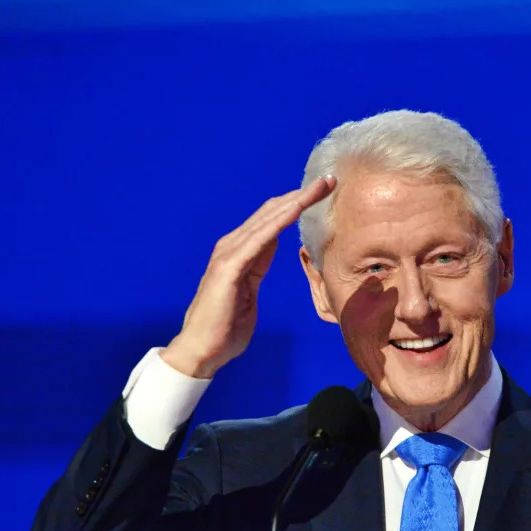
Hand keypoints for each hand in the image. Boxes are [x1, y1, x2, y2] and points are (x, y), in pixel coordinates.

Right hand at [161, 176, 335, 378]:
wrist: (201, 350)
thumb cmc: (225, 327)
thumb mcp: (249, 290)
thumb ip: (257, 267)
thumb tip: (272, 245)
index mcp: (240, 252)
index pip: (272, 221)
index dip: (296, 205)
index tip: (322, 193)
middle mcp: (232, 246)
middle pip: (272, 212)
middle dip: (302, 195)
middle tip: (329, 180)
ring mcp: (229, 254)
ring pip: (268, 219)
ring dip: (296, 201)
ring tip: (321, 186)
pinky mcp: (229, 267)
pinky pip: (259, 238)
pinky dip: (279, 221)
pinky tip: (297, 208)